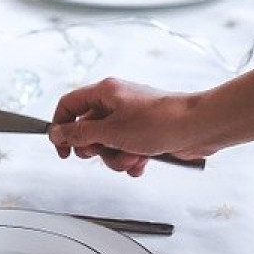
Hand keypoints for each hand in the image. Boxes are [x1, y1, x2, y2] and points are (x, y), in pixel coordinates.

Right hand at [48, 78, 216, 176]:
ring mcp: (131, 119)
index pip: (69, 105)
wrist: (197, 128)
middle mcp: (117, 103)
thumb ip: (79, 134)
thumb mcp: (111, 132)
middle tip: (104, 151)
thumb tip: (57, 132)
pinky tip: (143, 161)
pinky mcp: (145, 134)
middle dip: (96, 149)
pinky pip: (126, 151)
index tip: (63, 150)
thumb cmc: (160, 122)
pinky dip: (131, 160)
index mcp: (105, 92)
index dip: (61, 128)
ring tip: (132, 157)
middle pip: (88, 130)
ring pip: (108, 145)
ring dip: (116, 158)